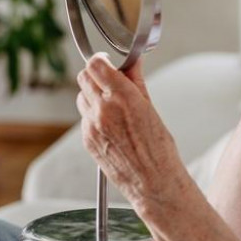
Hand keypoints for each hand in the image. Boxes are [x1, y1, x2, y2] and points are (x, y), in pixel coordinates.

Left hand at [75, 54, 189, 218]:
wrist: (152, 181)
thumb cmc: (158, 148)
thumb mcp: (150, 107)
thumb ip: (136, 81)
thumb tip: (132, 63)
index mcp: (123, 97)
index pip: (96, 64)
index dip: (100, 60)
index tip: (106, 61)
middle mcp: (103, 109)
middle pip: (84, 77)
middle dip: (95, 76)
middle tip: (109, 82)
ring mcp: (91, 125)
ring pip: (81, 97)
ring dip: (92, 95)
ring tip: (112, 106)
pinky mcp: (87, 139)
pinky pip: (84, 118)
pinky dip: (94, 116)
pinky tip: (111, 126)